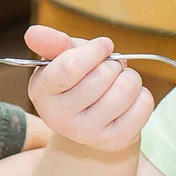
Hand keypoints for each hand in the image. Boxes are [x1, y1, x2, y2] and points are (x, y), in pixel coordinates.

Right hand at [22, 26, 149, 153]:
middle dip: (114, 64)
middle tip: (111, 69)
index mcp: (41, 91)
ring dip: (130, 77)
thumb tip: (32, 33)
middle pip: (103, 75)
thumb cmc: (78, 80)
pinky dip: (142, 95)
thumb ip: (52, 43)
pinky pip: (143, 105)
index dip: (95, 50)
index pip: (71, 67)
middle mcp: (58, 117)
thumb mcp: (63, 58)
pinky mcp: (113, 141)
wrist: (90, 120)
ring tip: (120, 82)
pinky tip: (129, 101)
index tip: (105, 45)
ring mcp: (86, 133)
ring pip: (126, 89)